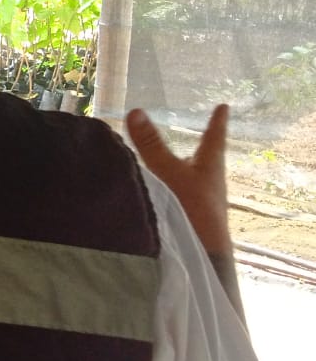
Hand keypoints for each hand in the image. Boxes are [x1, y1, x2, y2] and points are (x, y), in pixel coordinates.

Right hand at [127, 105, 231, 255]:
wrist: (202, 254)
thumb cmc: (192, 208)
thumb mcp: (168, 172)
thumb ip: (151, 146)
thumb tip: (136, 111)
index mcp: (210, 165)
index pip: (214, 136)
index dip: (217, 122)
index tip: (224, 106)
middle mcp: (209, 181)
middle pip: (206, 159)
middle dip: (201, 148)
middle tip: (201, 135)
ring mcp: (202, 201)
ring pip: (193, 178)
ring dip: (185, 169)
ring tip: (175, 163)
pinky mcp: (192, 216)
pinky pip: (181, 194)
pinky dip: (173, 187)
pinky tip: (161, 192)